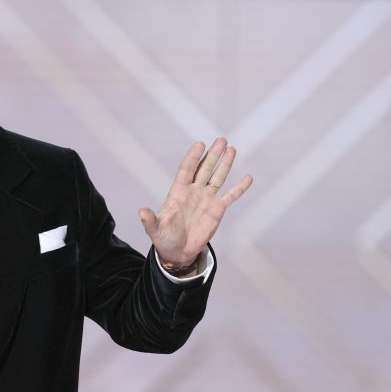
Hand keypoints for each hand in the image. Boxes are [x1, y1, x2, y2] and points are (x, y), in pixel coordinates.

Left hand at [139, 138, 252, 268]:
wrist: (178, 251)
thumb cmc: (164, 238)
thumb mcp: (155, 230)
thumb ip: (150, 220)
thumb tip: (142, 211)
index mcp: (178, 192)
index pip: (186, 170)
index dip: (193, 157)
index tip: (200, 144)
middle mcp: (193, 191)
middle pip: (204, 169)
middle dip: (212, 155)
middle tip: (221, 140)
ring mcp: (206, 199)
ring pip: (217, 177)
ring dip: (225, 164)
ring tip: (231, 149)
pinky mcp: (217, 210)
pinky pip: (230, 196)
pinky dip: (239, 188)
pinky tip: (248, 177)